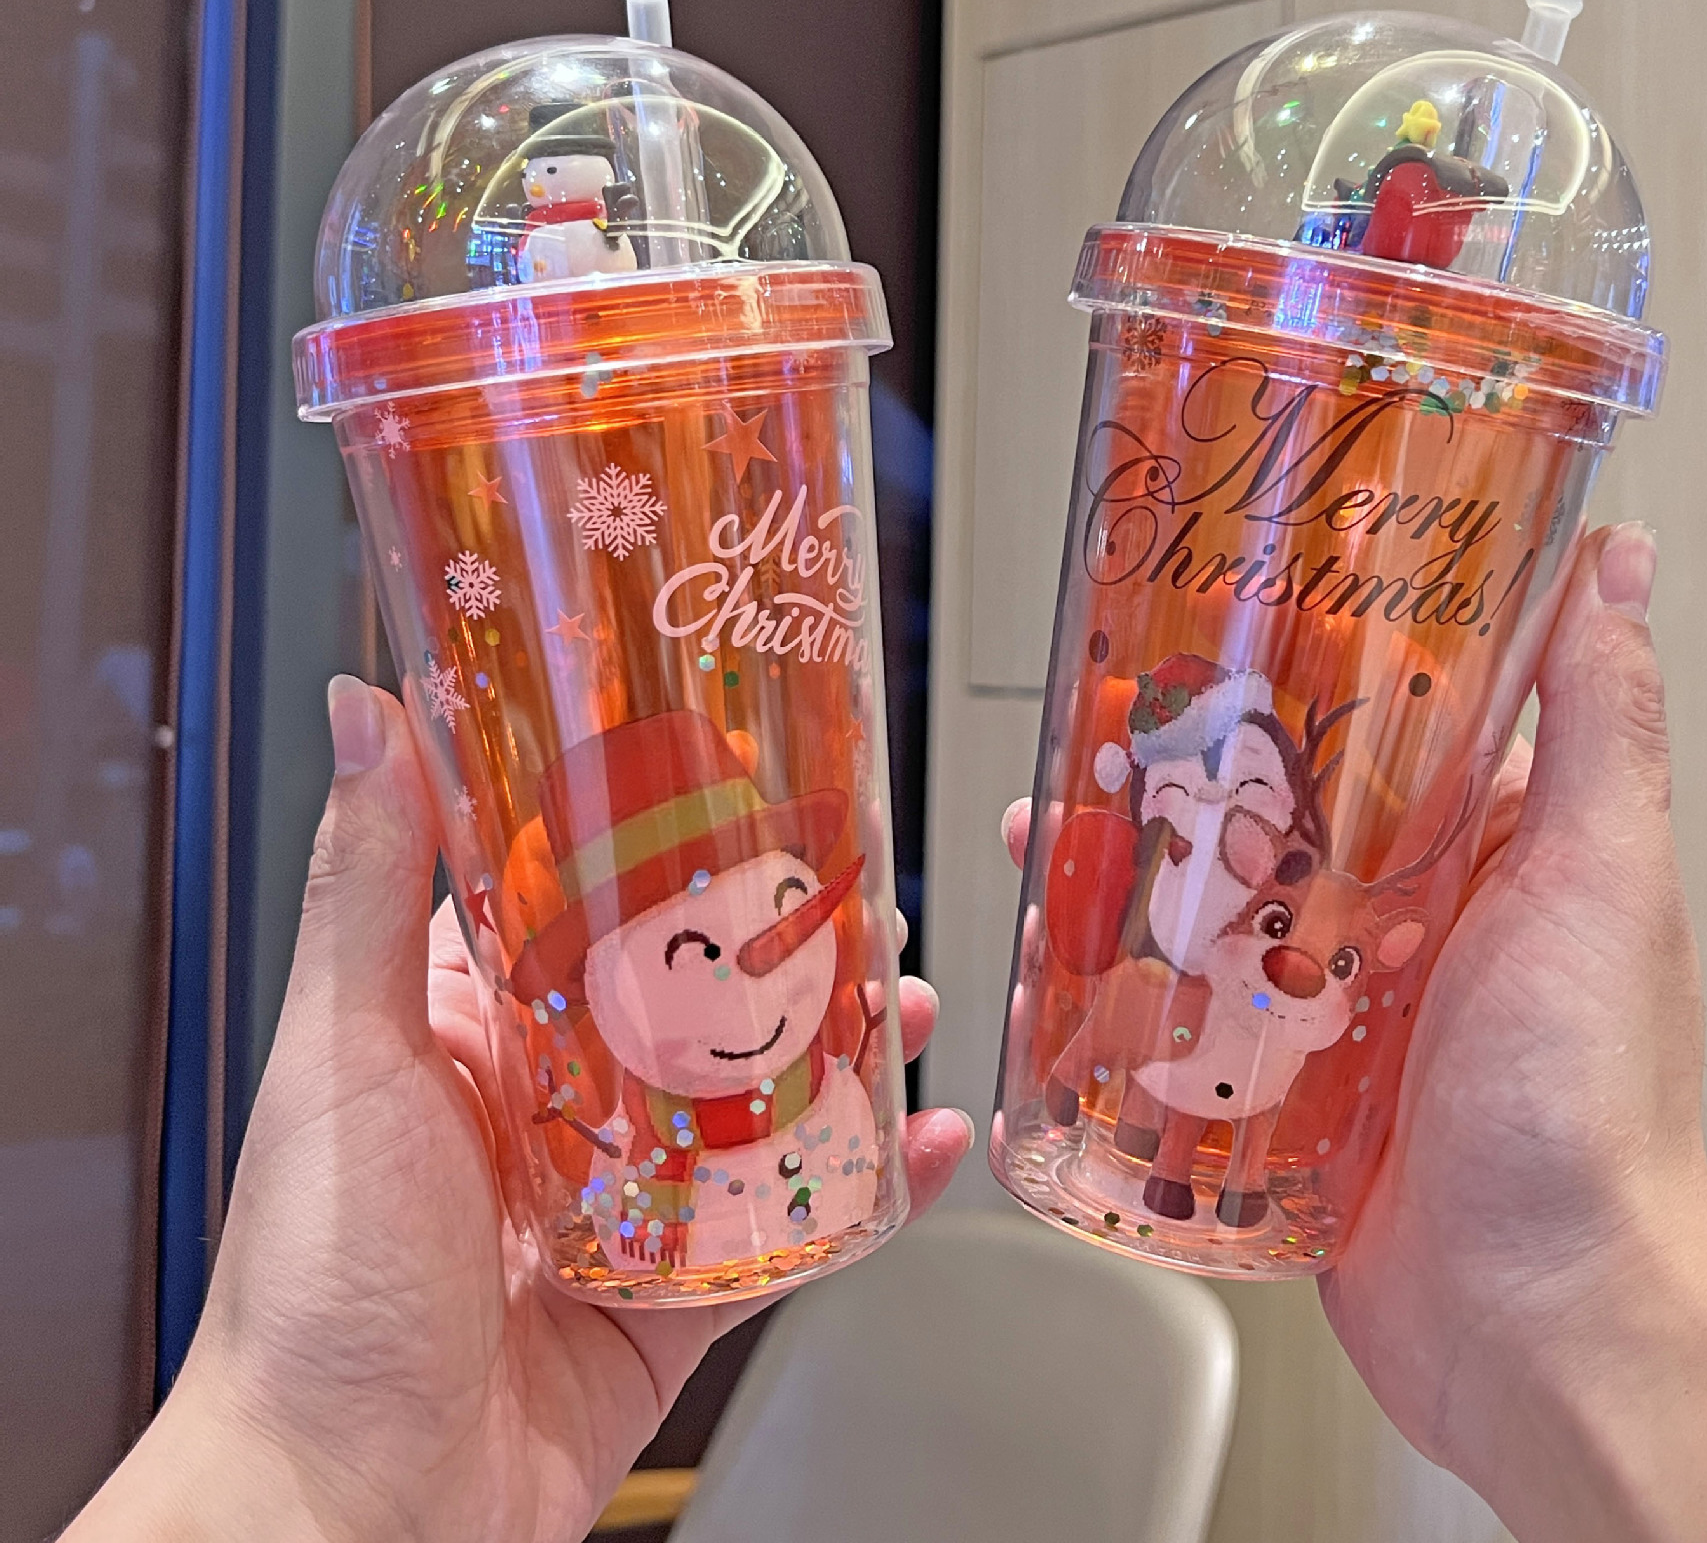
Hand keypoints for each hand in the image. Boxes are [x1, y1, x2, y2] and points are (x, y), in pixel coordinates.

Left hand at [70, 681, 969, 1542]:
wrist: (344, 1517)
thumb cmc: (317, 1289)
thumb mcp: (345, 1054)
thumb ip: (366, 884)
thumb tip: (364, 712)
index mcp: (470, 1035)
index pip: (576, 904)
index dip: (659, 842)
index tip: (739, 780)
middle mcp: (549, 1112)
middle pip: (693, 1003)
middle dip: (782, 948)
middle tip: (861, 891)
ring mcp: (619, 1208)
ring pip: (754, 1107)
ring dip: (841, 1054)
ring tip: (907, 998)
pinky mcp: (672, 1303)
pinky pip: (786, 1232)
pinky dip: (864, 1193)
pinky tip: (921, 1150)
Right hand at [1005, 526, 1706, 1539]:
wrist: (1539, 1326)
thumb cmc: (1588, 1110)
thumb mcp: (1601, 881)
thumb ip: (1603, 725)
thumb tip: (1620, 562)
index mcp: (1481, 856)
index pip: (1375, 728)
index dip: (1291, 671)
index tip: (1209, 621)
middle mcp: (1404, 924)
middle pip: (1264, 816)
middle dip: (1169, 776)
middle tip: (1087, 744)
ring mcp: (1335, 1011)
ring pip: (1206, 915)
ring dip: (1120, 879)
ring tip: (1040, 846)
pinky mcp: (1280, 1095)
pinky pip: (1184, 1025)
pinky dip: (1117, 995)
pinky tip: (1051, 974)